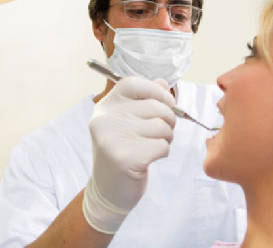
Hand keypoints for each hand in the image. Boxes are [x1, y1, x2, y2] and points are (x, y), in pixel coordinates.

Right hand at [82, 76, 175, 233]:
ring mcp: (112, 138)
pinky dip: (163, 152)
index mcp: (105, 107)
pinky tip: (149, 158)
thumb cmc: (122, 152)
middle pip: (155, 106)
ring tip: (152, 146)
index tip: (166, 103)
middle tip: (162, 132)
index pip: (133, 83)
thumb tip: (163, 82)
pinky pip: (162, 145)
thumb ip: (144, 100)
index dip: (156, 91)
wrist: (108, 191)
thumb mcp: (127, 122)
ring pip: (162, 126)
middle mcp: (105, 119)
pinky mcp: (125, 158)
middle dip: (168, 120)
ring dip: (166, 138)